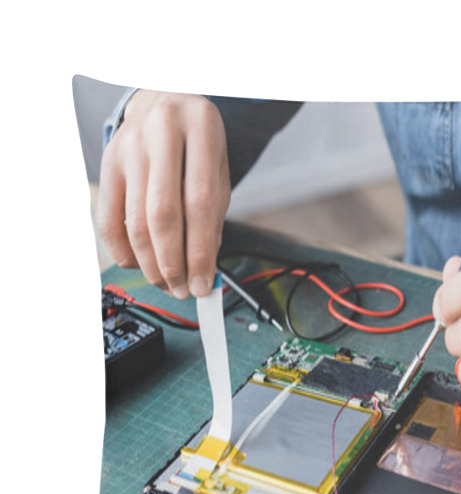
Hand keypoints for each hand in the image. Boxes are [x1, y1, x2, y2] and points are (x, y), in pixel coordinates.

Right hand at [96, 91, 230, 297]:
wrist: (164, 100)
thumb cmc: (197, 144)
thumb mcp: (218, 171)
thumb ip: (213, 217)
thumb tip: (204, 271)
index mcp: (200, 128)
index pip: (199, 204)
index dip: (200, 251)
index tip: (205, 284)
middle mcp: (160, 132)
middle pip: (162, 215)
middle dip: (173, 263)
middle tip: (184, 290)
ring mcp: (128, 146)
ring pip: (134, 221)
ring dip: (150, 263)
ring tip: (168, 283)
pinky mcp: (106, 161)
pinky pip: (108, 218)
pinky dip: (122, 250)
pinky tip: (139, 265)